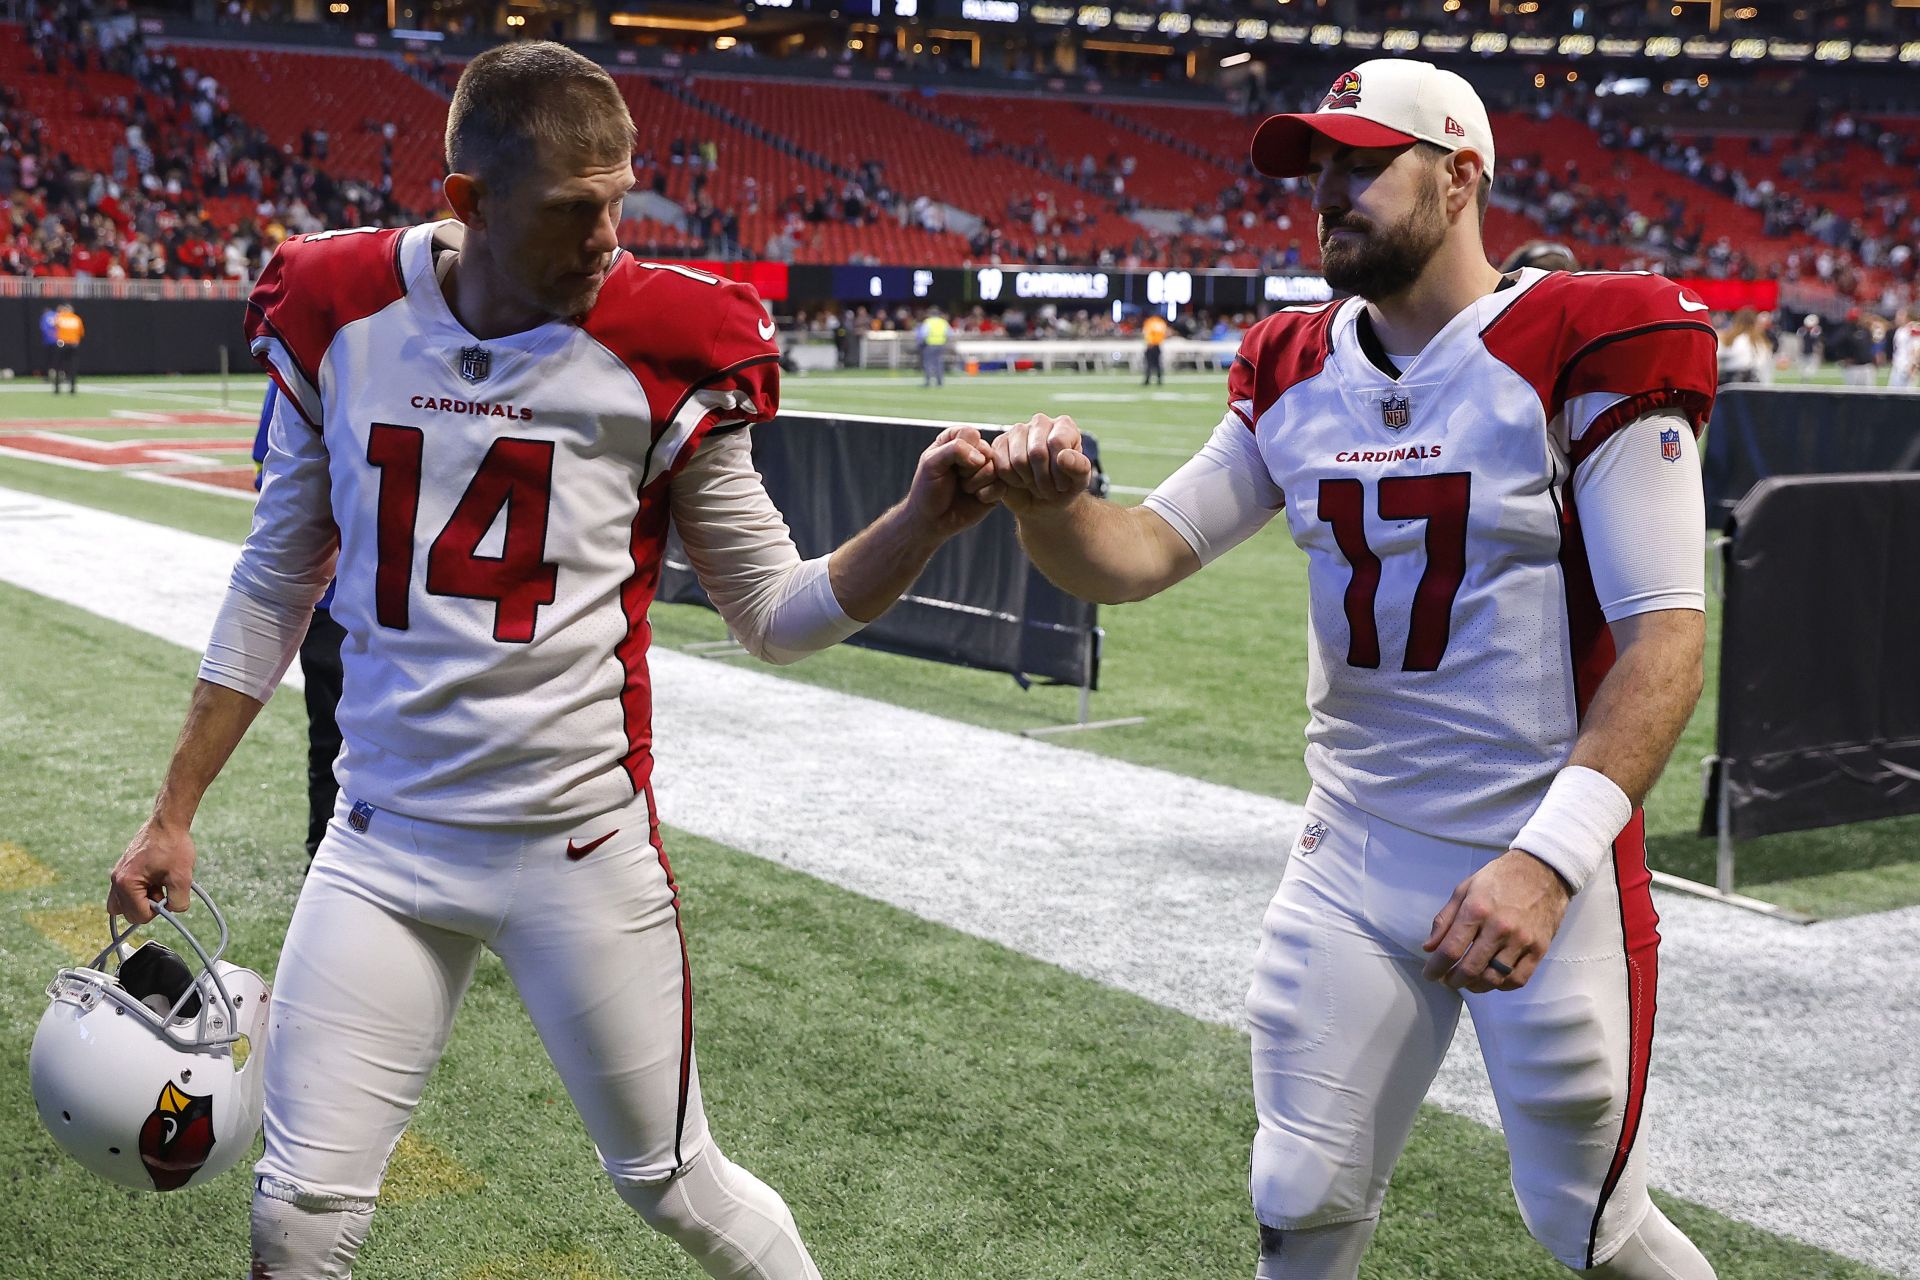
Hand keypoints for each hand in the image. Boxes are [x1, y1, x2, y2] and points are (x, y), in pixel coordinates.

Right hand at [107, 818, 195, 924]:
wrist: (167, 823)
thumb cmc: (174, 846)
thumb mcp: (183, 877)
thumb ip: (179, 901)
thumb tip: (173, 910)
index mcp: (126, 883)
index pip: (139, 916)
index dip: (158, 911)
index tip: (168, 895)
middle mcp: (116, 881)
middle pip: (128, 913)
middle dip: (148, 906)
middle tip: (163, 889)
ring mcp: (117, 875)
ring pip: (124, 904)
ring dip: (143, 900)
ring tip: (159, 883)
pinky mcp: (122, 870)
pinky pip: (125, 892)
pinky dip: (140, 891)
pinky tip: (156, 878)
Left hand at [904, 425, 1000, 540]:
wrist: (931, 520)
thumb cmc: (928, 489)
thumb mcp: (932, 462)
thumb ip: (954, 449)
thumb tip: (981, 458)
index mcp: (958, 439)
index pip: (970, 434)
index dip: (960, 450)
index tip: (946, 463)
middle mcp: (976, 452)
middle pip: (986, 451)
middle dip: (968, 469)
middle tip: (957, 479)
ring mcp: (988, 470)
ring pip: (995, 469)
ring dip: (975, 483)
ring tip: (964, 489)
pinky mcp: (996, 489)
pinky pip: (1001, 486)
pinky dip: (985, 494)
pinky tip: (975, 498)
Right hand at [987, 414, 1094, 514]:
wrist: (1043, 502)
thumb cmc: (1064, 488)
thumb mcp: (1079, 482)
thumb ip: (1079, 468)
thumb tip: (1063, 456)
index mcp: (1064, 426)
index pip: (1057, 442)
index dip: (1059, 471)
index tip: (1063, 485)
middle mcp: (1040, 422)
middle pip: (1037, 452)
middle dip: (1043, 480)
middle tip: (1048, 490)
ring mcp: (1017, 431)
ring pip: (1018, 460)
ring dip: (1028, 482)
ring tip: (1036, 486)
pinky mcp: (999, 444)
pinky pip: (1002, 467)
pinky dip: (1012, 482)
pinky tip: (1020, 482)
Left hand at [1421, 850, 1570, 992]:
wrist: (1543, 871)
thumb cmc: (1499, 878)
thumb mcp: (1464, 889)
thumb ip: (1445, 919)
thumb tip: (1429, 947)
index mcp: (1476, 910)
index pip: (1450, 950)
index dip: (1436, 968)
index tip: (1429, 975)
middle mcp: (1499, 928)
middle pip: (1470, 969)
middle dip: (1453, 980)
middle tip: (1447, 980)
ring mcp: (1521, 940)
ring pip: (1493, 978)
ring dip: (1475, 986)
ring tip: (1467, 982)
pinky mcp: (1539, 949)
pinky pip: (1518, 979)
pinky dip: (1501, 986)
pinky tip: (1492, 980)